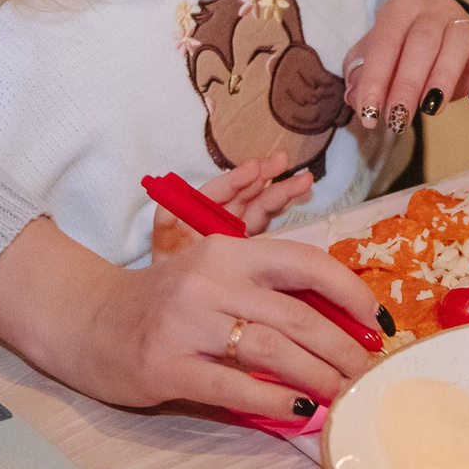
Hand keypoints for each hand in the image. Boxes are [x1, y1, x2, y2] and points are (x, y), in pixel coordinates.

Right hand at [0, 217, 382, 420]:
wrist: (90, 320)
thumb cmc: (166, 300)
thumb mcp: (215, 275)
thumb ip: (266, 287)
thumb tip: (341, 319)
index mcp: (228, 250)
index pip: (305, 263)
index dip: (350, 293)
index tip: (377, 322)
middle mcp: (210, 279)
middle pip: (297, 314)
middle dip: (344, 347)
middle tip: (369, 372)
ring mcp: (187, 323)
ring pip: (274, 350)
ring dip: (319, 376)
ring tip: (343, 392)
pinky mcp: (168, 366)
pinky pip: (235, 388)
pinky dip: (274, 401)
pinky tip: (298, 409)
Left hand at [150, 154, 313, 258]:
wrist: (175, 307)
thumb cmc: (167, 274)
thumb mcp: (165, 246)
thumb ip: (166, 224)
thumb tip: (167, 206)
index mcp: (199, 213)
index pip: (219, 191)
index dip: (236, 179)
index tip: (254, 168)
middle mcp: (220, 219)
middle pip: (245, 194)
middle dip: (265, 176)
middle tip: (283, 161)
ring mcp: (237, 234)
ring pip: (261, 207)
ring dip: (280, 191)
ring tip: (303, 179)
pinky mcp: (250, 250)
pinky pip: (268, 227)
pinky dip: (282, 210)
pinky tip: (300, 198)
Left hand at [342, 0, 468, 132]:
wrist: (429, 26)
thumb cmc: (397, 47)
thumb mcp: (371, 56)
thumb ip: (361, 76)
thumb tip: (356, 100)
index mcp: (401, 8)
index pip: (386, 40)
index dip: (376, 78)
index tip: (369, 114)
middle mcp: (435, 9)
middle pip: (423, 41)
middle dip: (408, 83)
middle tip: (398, 119)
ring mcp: (466, 22)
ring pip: (459, 43)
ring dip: (443, 78)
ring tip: (430, 109)